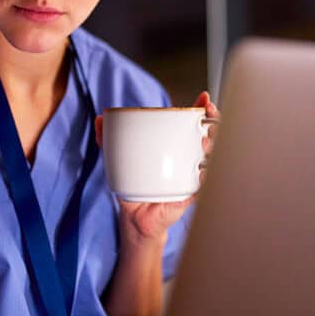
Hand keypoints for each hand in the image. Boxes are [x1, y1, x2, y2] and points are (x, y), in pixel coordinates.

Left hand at [95, 91, 220, 244]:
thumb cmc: (135, 185)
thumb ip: (108, 140)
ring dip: (213, 147)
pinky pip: (204, 185)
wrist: (136, 216)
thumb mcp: (119, 160)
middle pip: (211, 136)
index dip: (204, 109)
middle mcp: (189, 157)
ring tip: (203, 143)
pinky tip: (203, 172)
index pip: (196, 122)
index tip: (204, 99)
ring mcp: (193, 175)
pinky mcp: (191, 195)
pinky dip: (207, 178)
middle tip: (208, 119)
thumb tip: (99, 119)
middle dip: (215, 123)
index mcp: (177, 145)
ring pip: (212, 157)